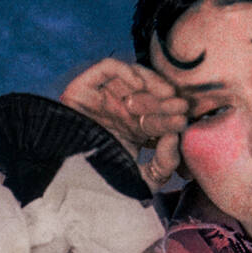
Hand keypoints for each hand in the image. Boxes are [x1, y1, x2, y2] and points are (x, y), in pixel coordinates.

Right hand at [60, 58, 187, 191]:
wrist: (68, 182)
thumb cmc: (104, 185)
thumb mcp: (144, 180)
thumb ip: (165, 163)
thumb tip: (176, 137)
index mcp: (132, 132)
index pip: (157, 118)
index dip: (171, 118)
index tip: (183, 121)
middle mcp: (117, 112)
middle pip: (148, 98)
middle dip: (166, 101)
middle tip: (180, 106)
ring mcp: (101, 99)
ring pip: (132, 79)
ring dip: (152, 83)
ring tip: (165, 95)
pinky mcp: (83, 89)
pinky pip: (107, 68)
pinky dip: (125, 70)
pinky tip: (137, 85)